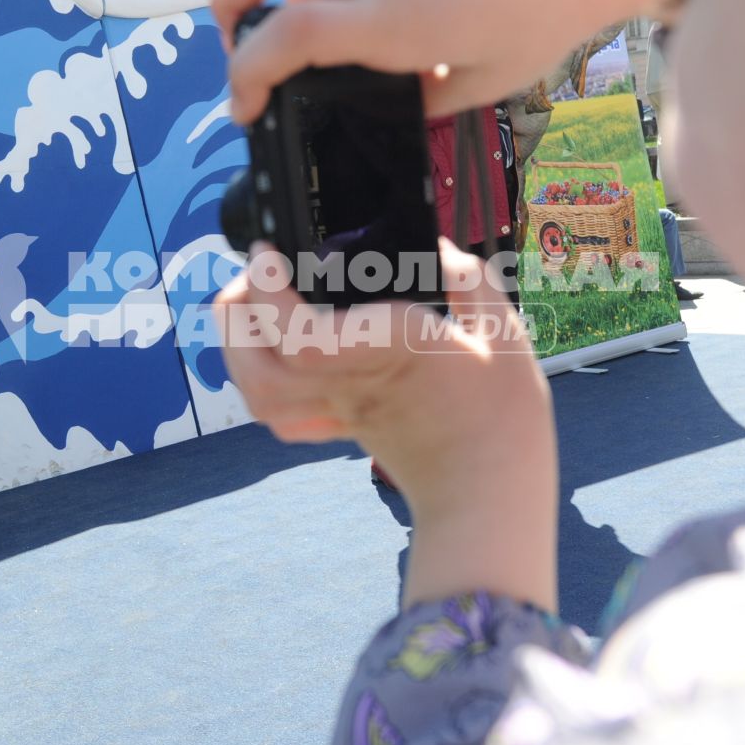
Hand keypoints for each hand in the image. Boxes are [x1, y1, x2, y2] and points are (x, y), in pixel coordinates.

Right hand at [208, 0, 652, 126]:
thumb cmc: (549, 12)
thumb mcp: (488, 81)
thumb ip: (429, 101)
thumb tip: (395, 112)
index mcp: (394, 21)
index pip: (285, 35)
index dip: (245, 76)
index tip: (245, 114)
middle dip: (228, 0)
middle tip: (239, 52)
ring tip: (291, 47)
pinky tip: (360, 33)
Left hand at [216, 239, 557, 608]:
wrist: (488, 495)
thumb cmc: (502, 418)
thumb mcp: (505, 335)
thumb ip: (472, 282)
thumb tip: (439, 250)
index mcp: (392, 353)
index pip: (304, 338)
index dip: (269, 292)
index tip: (268, 251)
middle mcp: (352, 384)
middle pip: (261, 365)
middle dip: (239, 312)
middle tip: (256, 270)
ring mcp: (337, 410)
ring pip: (259, 391)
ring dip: (238, 343)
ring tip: (253, 300)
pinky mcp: (336, 425)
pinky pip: (277, 412)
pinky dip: (255, 378)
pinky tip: (269, 347)